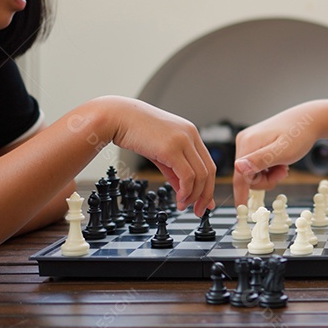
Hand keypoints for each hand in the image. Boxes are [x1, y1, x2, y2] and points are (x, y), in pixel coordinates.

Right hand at [102, 97, 215, 214]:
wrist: (118, 117)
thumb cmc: (136, 132)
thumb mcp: (161, 152)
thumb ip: (175, 171)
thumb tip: (185, 191)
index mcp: (191, 134)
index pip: (209, 163)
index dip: (209, 186)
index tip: (205, 202)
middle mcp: (191, 135)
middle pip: (209, 171)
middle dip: (206, 195)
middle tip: (199, 210)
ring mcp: (183, 141)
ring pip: (201, 175)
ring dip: (194, 196)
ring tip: (183, 205)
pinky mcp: (172, 148)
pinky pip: (187, 175)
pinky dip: (186, 191)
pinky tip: (179, 198)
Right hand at [232, 106, 319, 204]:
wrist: (309, 120)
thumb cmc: (300, 134)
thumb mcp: (283, 152)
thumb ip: (260, 161)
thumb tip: (238, 168)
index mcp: (247, 143)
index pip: (239, 176)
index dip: (241, 194)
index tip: (241, 211)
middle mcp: (244, 140)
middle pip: (246, 176)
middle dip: (266, 179)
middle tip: (283, 172)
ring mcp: (248, 142)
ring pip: (252, 172)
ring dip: (269, 174)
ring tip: (284, 165)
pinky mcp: (254, 143)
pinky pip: (257, 165)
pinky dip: (269, 168)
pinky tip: (280, 161)